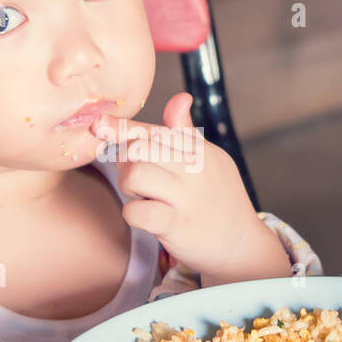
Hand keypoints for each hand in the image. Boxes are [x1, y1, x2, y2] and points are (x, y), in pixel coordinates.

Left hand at [92, 92, 286, 281]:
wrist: (241, 244)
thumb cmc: (217, 199)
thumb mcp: (209, 161)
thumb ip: (185, 132)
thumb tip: (180, 98)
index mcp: (198, 149)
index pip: (153, 130)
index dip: (121, 128)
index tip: (99, 125)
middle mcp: (194, 168)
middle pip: (138, 149)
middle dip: (125, 162)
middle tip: (136, 178)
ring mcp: (186, 197)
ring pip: (134, 175)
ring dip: (128, 186)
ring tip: (142, 195)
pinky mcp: (177, 225)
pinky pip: (137, 211)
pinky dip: (132, 213)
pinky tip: (144, 216)